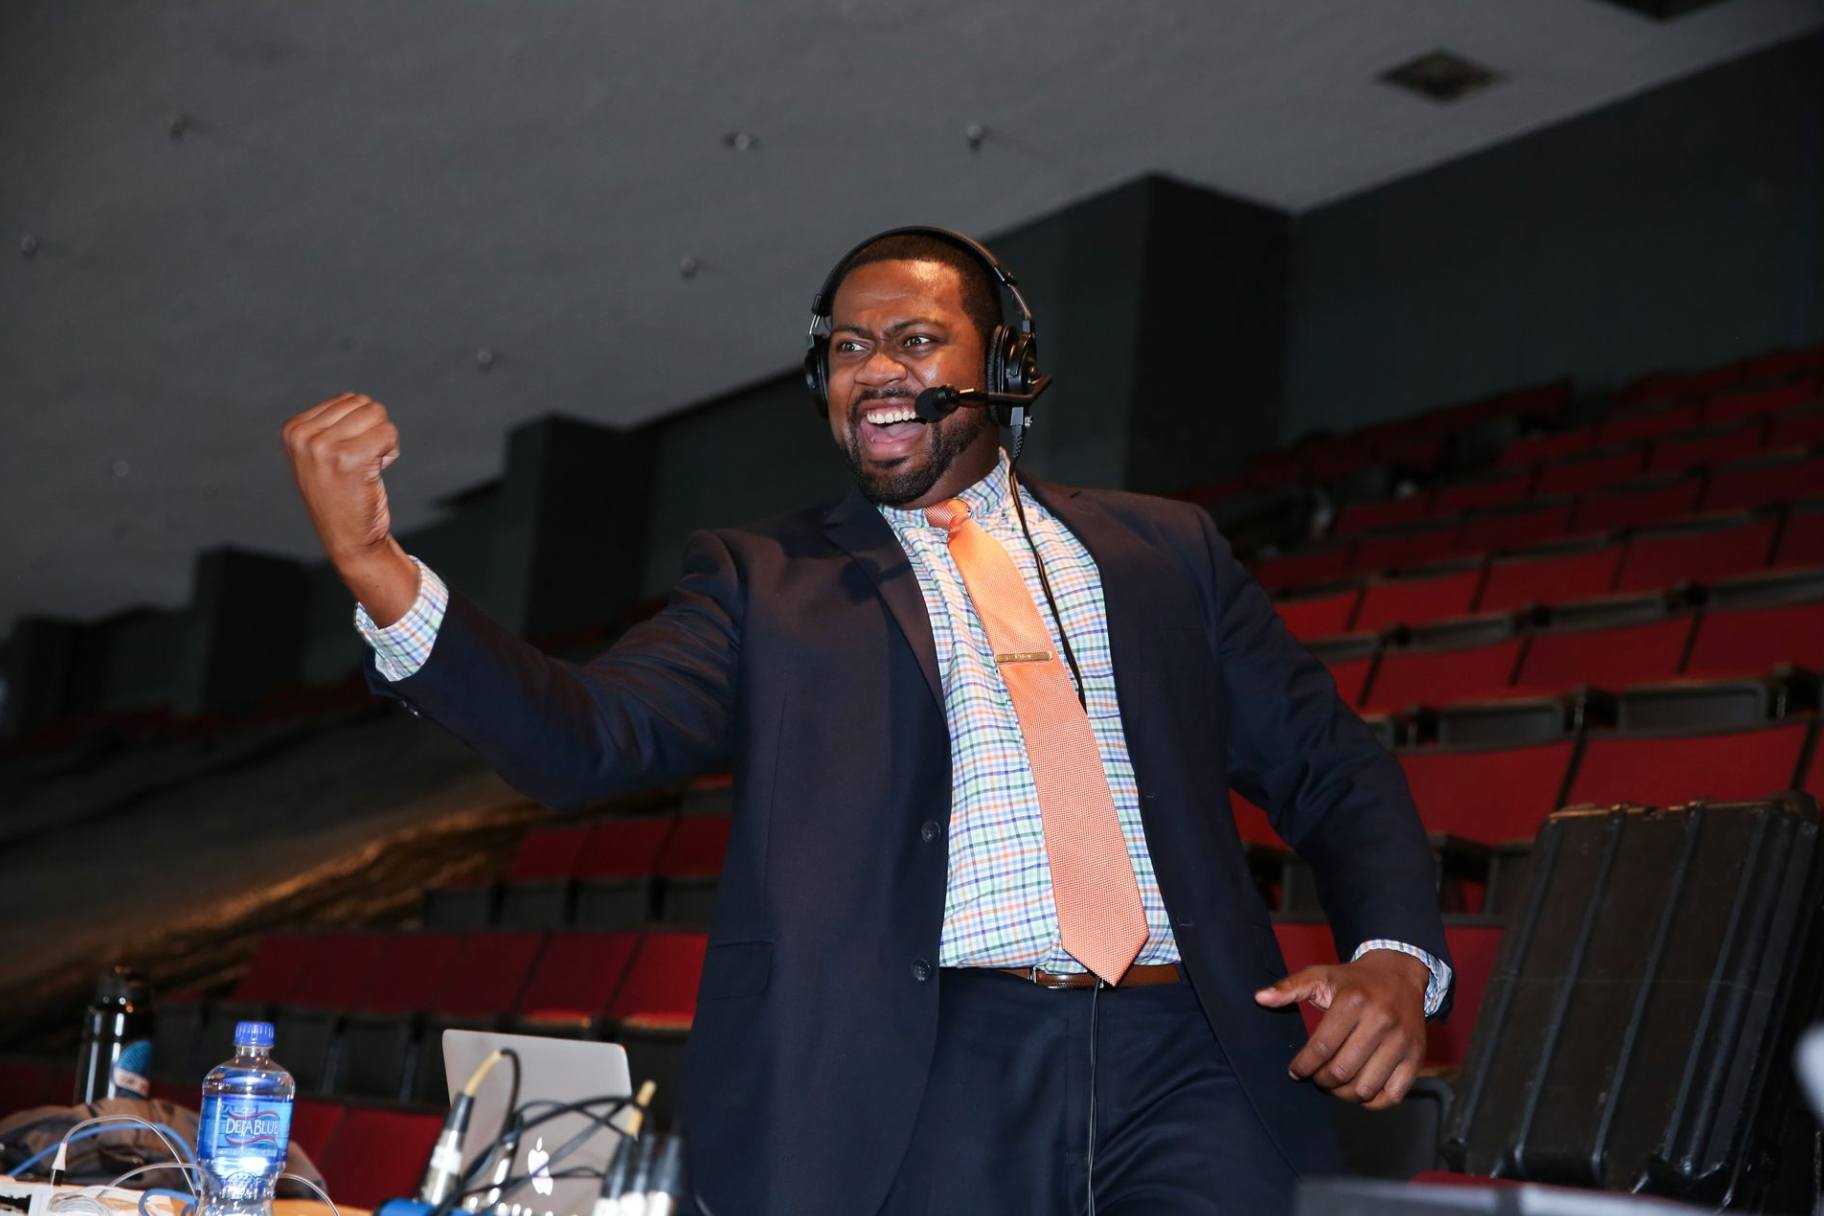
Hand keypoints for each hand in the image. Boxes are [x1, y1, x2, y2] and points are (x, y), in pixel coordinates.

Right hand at [281, 392, 417, 623]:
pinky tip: (377, 472)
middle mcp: (303, 435)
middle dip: (374, 431)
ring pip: (377, 415)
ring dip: (383, 441)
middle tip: (363, 463)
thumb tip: (354, 398)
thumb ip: (330, 424)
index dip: (361, 427)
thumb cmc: (342, 496)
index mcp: (293, 429)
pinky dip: (391, 451)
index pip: (348, 399)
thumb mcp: (320, 456)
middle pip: (364, 404)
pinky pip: (388, 433)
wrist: (348, 539)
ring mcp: (323, 447)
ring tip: (368, 467)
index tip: (350, 456)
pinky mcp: (348, 459)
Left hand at [1254, 949, 1428, 1109]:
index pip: (1321, 1047)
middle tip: (1315, 1078)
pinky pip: (1392, 1095)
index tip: (1295, 1071)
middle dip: (1321, 1081)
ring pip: (1365, 1088)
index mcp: (1354, 1000)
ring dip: (1342, 1095)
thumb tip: (1260, 998)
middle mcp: (1381, 1021)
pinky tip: (1358, 1091)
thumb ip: (1290, 987)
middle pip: (1342, 1070)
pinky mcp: (1416, 1058)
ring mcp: (1402, 1042)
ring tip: (1333, 1085)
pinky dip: (1371, 1102)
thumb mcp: (1321, 975)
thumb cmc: (1354, 980)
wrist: (1400, 975)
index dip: (1303, 1066)